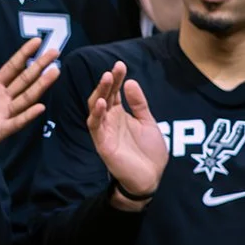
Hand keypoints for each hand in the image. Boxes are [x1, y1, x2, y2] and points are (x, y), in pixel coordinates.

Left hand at [0, 36, 54, 182]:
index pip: (13, 67)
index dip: (24, 54)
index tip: (37, 41)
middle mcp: (4, 99)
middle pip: (25, 79)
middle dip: (40, 65)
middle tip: (55, 51)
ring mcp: (4, 114)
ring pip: (26, 97)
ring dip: (41, 86)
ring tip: (54, 72)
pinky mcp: (0, 130)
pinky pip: (16, 122)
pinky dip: (28, 115)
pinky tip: (40, 107)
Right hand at [86, 62, 167, 202]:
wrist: (150, 178)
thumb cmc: (149, 153)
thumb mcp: (148, 123)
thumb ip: (140, 104)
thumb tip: (131, 82)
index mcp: (120, 113)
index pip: (115, 91)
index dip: (117, 78)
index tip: (121, 65)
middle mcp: (109, 119)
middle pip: (104, 95)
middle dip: (108, 82)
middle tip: (114, 69)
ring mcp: (104, 130)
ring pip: (96, 107)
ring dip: (100, 92)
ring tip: (106, 78)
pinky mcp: (102, 143)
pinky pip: (95, 125)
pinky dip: (97, 114)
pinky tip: (103, 103)